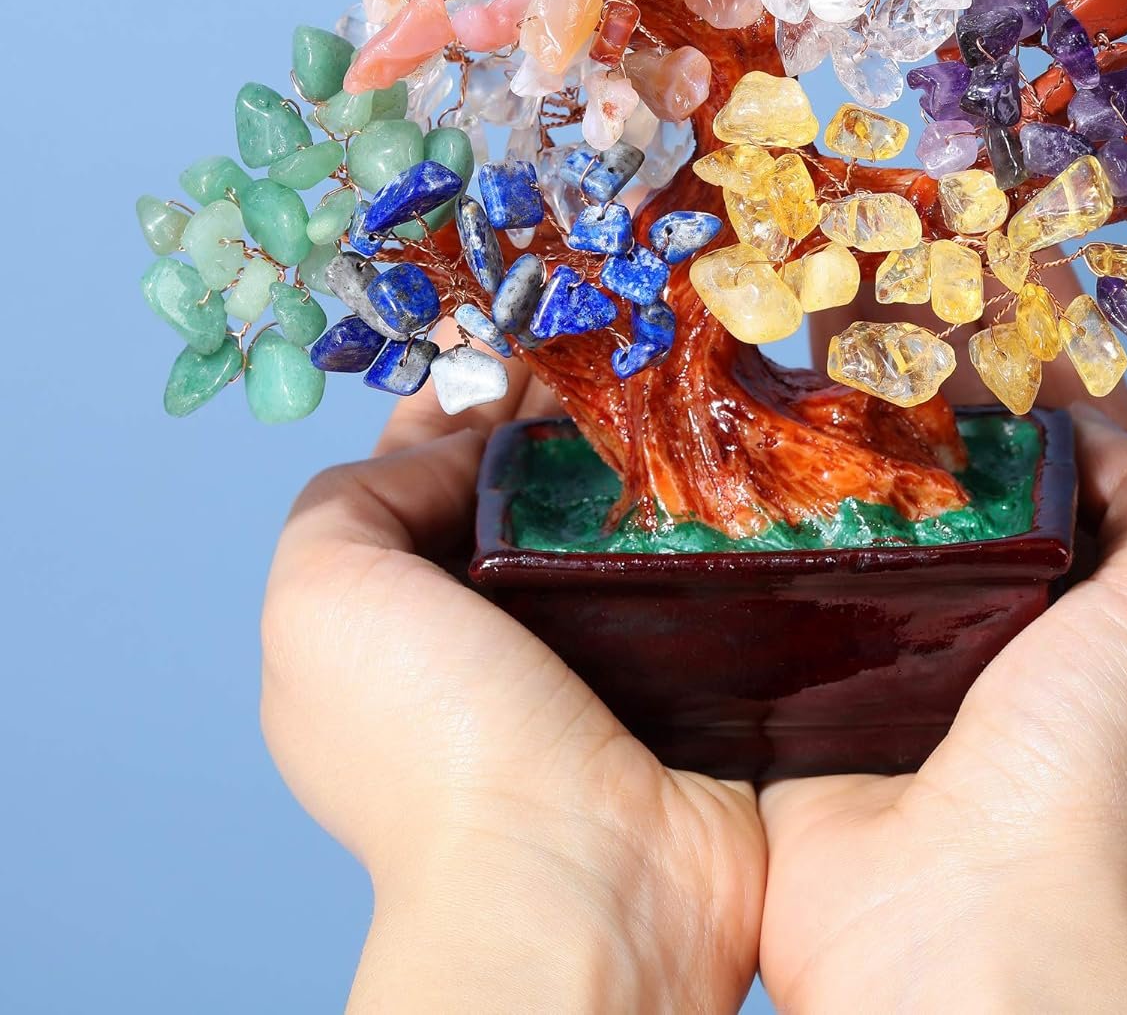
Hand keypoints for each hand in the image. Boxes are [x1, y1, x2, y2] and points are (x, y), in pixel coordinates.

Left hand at [260, 359, 764, 1013]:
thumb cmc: (434, 739)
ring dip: (638, 447)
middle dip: (558, 406)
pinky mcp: (685, 665)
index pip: (421, 470)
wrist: (584, 876)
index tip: (518, 330)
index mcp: (394, 617)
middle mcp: (490, 629)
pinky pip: (692, 561)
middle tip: (612, 340)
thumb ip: (355, 494)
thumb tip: (460, 447)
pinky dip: (703, 507)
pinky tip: (726, 451)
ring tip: (677, 374)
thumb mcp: (320, 595)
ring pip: (613, 513)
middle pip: (524, 482)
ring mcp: (594, 649)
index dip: (462, 393)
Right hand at [755, 296, 1126, 1011]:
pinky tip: (746, 439)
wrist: (954, 924)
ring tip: (810, 336)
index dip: (1047, 381)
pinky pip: (800, 584)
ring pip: (884, 524)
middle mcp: (1014, 654)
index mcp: (1115, 637)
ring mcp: (912, 675)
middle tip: (885, 296)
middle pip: (976, 487)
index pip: (1085, 474)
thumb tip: (1109, 429)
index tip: (998, 295)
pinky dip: (780, 517)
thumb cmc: (1093, 775)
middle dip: (937, 392)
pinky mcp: (818, 700)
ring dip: (852, 439)